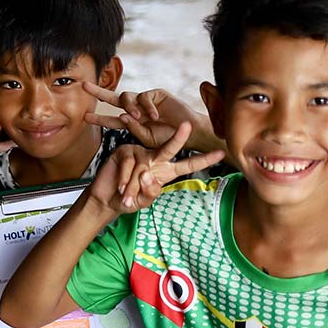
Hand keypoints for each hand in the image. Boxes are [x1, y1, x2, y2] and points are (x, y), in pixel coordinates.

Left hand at [83, 82, 209, 148]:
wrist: (189, 133)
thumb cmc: (169, 139)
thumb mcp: (148, 138)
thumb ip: (134, 129)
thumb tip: (122, 116)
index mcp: (132, 122)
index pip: (112, 119)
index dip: (99, 118)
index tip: (85, 117)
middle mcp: (136, 109)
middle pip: (113, 99)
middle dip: (98, 92)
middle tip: (84, 86)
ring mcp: (145, 101)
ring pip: (127, 97)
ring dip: (129, 107)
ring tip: (139, 117)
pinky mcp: (156, 94)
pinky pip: (144, 97)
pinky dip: (147, 106)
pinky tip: (154, 115)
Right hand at [86, 122, 224, 219]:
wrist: (106, 199)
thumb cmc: (128, 201)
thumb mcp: (143, 202)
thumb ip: (150, 192)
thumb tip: (148, 175)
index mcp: (165, 171)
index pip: (188, 165)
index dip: (204, 160)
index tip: (221, 153)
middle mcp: (155, 159)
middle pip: (170, 148)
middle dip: (179, 137)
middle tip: (188, 126)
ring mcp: (139, 154)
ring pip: (143, 168)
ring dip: (134, 187)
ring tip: (127, 198)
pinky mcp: (124, 152)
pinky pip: (129, 165)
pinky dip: (125, 180)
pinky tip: (121, 188)